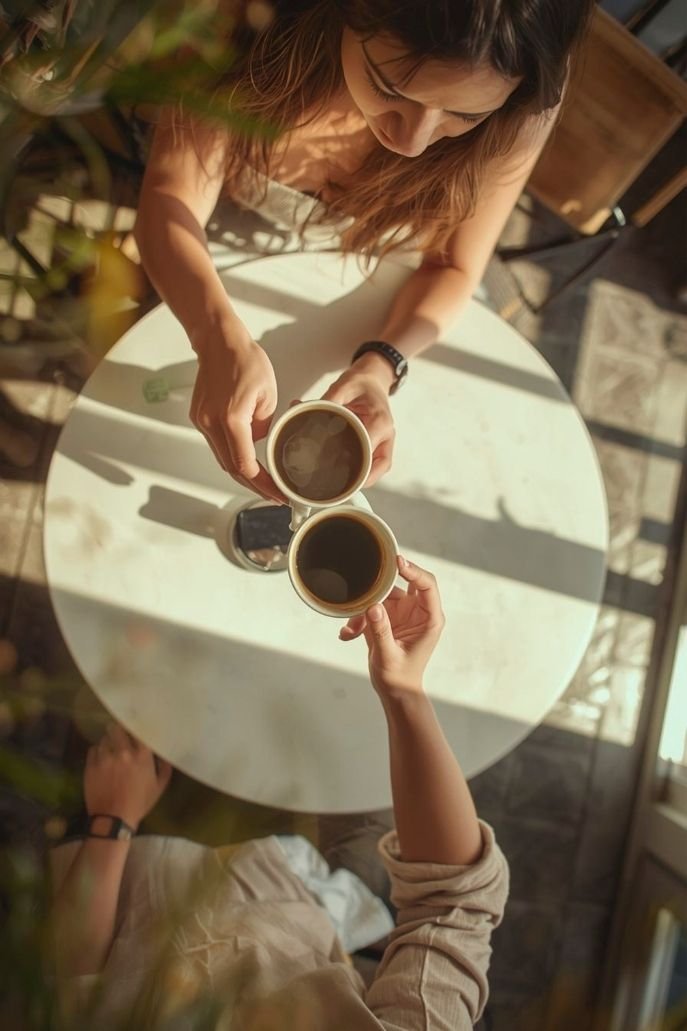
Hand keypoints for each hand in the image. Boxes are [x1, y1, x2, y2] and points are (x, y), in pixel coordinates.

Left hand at [85, 724, 171, 828]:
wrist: (113, 819)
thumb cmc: (139, 803)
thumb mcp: (159, 787)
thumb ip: (164, 768)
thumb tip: (164, 754)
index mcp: (141, 756)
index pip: (137, 730)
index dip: (134, 727)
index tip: (133, 728)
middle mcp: (123, 752)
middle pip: (117, 729)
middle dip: (117, 730)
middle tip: (118, 734)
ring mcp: (105, 758)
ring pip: (104, 739)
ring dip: (107, 742)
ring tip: (109, 749)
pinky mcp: (91, 766)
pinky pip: (93, 750)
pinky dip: (97, 751)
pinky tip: (100, 758)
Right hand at [190, 324, 285, 502]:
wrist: (218, 342)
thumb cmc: (245, 360)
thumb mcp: (269, 394)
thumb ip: (263, 426)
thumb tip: (257, 442)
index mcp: (232, 418)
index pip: (245, 464)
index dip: (262, 483)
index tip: (277, 491)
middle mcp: (211, 422)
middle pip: (231, 468)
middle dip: (253, 486)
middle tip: (273, 495)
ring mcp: (201, 421)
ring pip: (222, 458)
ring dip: (241, 473)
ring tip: (263, 482)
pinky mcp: (198, 417)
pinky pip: (216, 444)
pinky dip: (231, 455)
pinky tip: (246, 460)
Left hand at [323, 360, 394, 485]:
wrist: (374, 379)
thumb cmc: (361, 383)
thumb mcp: (344, 385)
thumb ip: (328, 399)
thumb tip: (306, 412)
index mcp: (379, 420)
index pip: (368, 448)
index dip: (352, 461)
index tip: (333, 467)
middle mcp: (386, 434)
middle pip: (376, 467)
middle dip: (357, 479)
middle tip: (335, 487)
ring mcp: (385, 442)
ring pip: (378, 470)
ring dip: (361, 480)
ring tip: (340, 489)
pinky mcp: (380, 446)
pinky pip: (375, 467)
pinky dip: (363, 475)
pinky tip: (346, 479)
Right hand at [339, 556, 444, 696]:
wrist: (394, 690)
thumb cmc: (399, 677)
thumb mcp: (388, 656)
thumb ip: (381, 631)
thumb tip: (374, 607)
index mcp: (429, 618)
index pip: (427, 585)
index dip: (414, 570)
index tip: (397, 562)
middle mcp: (418, 611)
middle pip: (404, 582)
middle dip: (382, 584)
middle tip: (365, 581)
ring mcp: (402, 612)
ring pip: (382, 596)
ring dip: (364, 609)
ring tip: (352, 629)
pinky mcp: (387, 617)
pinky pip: (371, 607)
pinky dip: (359, 618)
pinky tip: (349, 634)